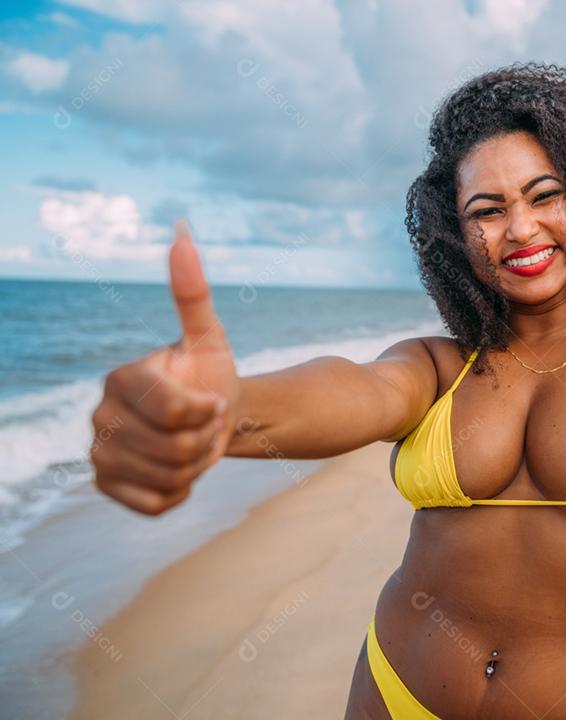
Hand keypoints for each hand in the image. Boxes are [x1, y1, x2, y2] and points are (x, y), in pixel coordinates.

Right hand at [90, 220, 239, 515]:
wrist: (210, 419)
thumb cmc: (209, 375)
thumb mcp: (209, 337)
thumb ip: (193, 292)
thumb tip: (182, 231)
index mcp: (120, 378)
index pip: (172, 410)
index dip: (206, 411)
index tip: (213, 401)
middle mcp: (99, 416)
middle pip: (173, 449)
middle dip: (206, 440)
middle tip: (205, 426)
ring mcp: (98, 454)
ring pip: (168, 478)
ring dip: (198, 466)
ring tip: (194, 444)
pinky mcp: (108, 487)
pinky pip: (157, 504)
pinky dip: (182, 491)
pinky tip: (181, 469)